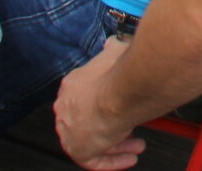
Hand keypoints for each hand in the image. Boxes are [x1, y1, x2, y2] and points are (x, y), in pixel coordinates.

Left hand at [52, 37, 146, 170]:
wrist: (119, 93)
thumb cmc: (119, 73)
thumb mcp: (116, 52)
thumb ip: (113, 48)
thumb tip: (114, 42)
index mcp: (71, 86)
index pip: (83, 99)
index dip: (104, 104)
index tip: (118, 107)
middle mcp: (65, 109)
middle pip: (88, 122)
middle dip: (111, 125)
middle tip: (129, 127)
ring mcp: (70, 131)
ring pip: (93, 141)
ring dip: (117, 144)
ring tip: (135, 144)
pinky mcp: (78, 149)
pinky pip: (95, 160)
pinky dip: (113, 160)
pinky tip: (128, 157)